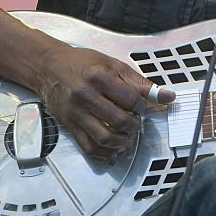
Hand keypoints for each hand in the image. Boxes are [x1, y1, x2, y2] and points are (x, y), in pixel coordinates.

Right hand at [34, 44, 175, 158]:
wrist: (49, 67)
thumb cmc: (81, 63)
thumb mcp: (112, 64)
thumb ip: (139, 82)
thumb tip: (166, 95)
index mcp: (99, 78)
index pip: (131, 99)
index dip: (143, 106)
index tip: (142, 107)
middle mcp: (86, 96)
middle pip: (119, 120)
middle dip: (134, 125)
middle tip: (136, 122)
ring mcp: (76, 113)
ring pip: (104, 137)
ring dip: (122, 141)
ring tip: (127, 136)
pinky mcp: (69, 125)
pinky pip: (88, 146)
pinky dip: (104, 152)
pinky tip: (113, 147)